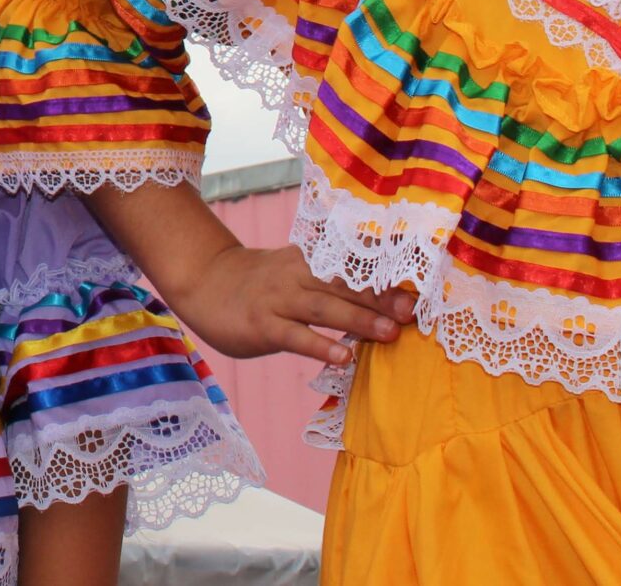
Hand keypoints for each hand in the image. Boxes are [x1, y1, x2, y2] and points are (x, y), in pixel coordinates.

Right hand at [163, 242, 412, 365]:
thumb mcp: (291, 270)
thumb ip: (327, 280)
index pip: (351, 269)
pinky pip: (295, 337)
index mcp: (307, 262)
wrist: (202, 281)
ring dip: (358, 321)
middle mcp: (295, 276)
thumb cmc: (257, 283)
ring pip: (324, 309)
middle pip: (344, 286)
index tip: (418, 290)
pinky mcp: (261, 325)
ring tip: (390, 334)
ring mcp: (277, 300)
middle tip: (413, 313)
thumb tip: (379, 297)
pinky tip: (342, 358)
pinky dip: (320, 346)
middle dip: (381, 300)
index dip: (384, 280)